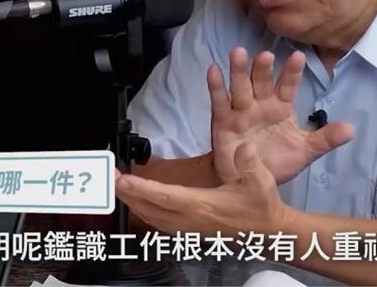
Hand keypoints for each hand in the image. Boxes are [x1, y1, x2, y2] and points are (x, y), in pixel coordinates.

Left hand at [117, 143, 289, 236]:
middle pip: (149, 207)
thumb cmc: (261, 206)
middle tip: (109, 176)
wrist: (267, 231)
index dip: (141, 188)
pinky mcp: (188, 231)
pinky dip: (144, 210)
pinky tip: (138, 202)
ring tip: (118, 186)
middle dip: (126, 193)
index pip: (164, 196)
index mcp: (202, 206)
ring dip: (132, 202)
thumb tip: (243, 146)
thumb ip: (250, 164)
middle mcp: (189, 219)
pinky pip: (158, 222)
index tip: (123, 178)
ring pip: (151, 217)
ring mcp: (187, 227)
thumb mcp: (261, 182)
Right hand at [209, 47, 353, 183]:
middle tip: (266, 55)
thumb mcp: (304, 152)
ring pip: (240, 87)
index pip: (288, 86)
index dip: (292, 72)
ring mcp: (240, 111)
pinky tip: (213, 70)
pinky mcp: (223, 122)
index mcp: (281, 107)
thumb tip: (352, 129)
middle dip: (263, 69)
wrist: (249, 182)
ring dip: (238, 71)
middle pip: (261, 82)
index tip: (298, 56)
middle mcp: (260, 104)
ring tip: (238, 52)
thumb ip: (325, 139)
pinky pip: (220, 102)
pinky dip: (215, 86)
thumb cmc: (276, 162)